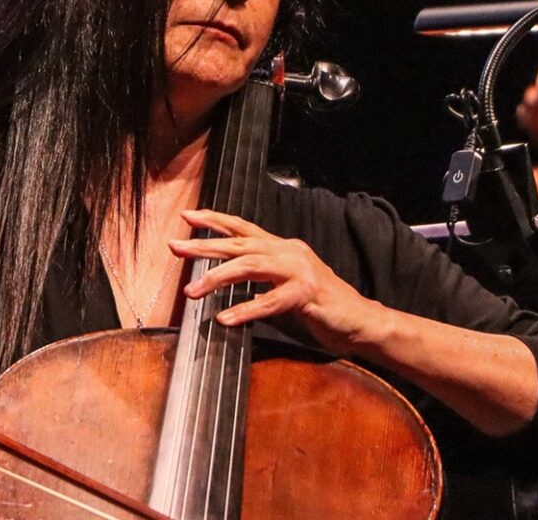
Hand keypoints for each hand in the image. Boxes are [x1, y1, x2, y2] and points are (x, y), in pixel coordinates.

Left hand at [171, 208, 385, 355]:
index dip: (215, 220)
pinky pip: (270, 301)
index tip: (187, 216)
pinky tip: (225, 318)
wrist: (361, 321)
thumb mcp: (285, 286)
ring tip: (192, 291)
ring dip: (217, 277)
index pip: (243, 227)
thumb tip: (223, 284)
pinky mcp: (307, 294)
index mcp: (283, 248)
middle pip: (240, 242)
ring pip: (250, 265)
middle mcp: (289, 252)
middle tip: (175, 246)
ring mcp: (300, 271)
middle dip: (204, 245)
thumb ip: (260, 279)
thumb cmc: (322, 307)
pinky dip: (245, 309)